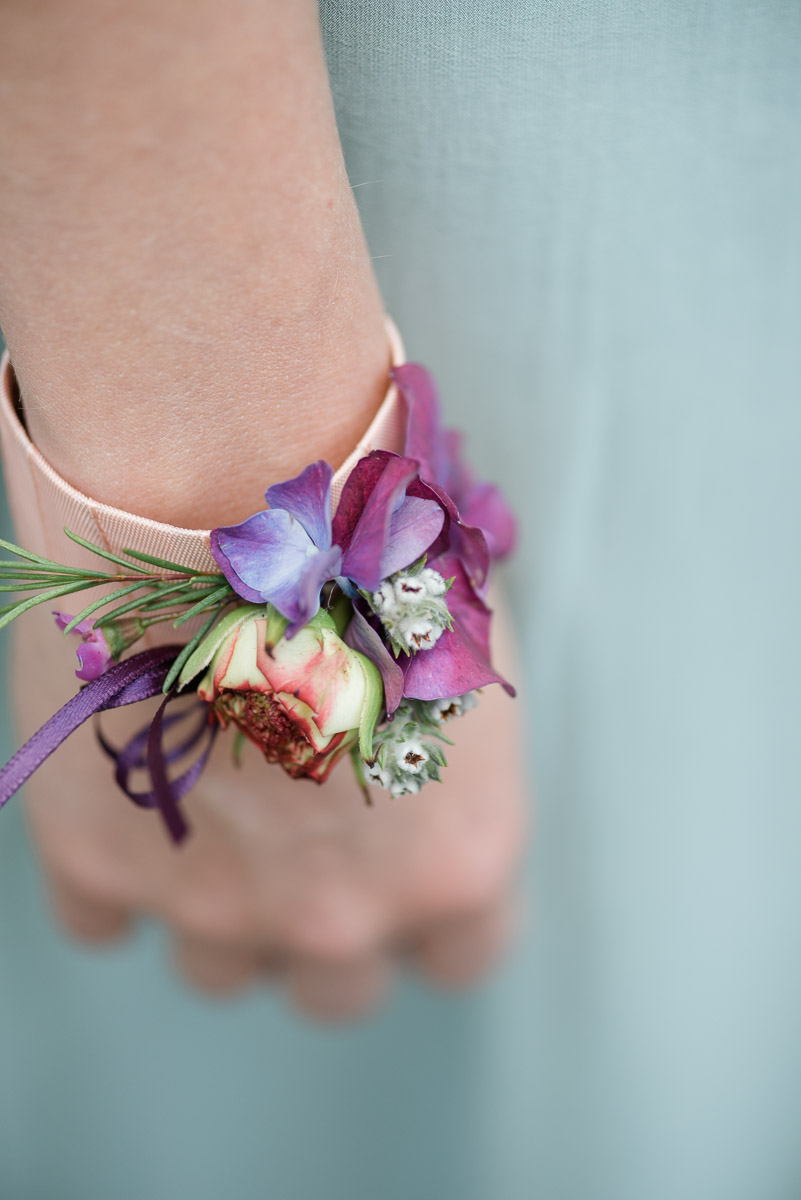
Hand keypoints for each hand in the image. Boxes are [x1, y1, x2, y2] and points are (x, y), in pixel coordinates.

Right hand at [14, 598, 526, 1020]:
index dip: (431, 914)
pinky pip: (105, 926)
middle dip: (324, 928)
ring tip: (216, 800)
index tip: (404, 871)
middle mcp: (342, 914)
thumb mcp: (459, 664)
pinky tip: (139, 798)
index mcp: (454, 860)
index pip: (464, 956)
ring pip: (221, 973)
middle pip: (336, 993)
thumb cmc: (365, 551)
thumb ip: (451, 760)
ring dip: (222, 911)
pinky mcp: (103, 867)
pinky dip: (121, 877)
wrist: (231, 495)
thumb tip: (433, 766)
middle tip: (301, 841)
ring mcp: (215, 905)